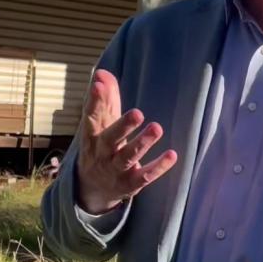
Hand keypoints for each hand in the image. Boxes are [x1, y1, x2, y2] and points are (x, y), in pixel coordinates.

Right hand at [77, 69, 177, 213]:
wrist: (92, 188)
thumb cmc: (101, 145)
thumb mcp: (101, 124)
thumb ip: (105, 99)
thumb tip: (102, 73)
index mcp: (92, 135)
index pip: (90, 117)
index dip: (93, 102)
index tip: (97, 86)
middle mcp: (101, 153)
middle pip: (110, 140)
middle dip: (123, 126)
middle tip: (138, 113)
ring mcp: (115, 170)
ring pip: (128, 158)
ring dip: (142, 143)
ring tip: (157, 128)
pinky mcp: (130, 184)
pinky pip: (145, 176)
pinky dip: (158, 167)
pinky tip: (172, 155)